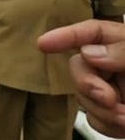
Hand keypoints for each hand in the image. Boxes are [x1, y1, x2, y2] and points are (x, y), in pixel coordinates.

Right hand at [38, 20, 124, 137]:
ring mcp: (110, 91)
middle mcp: (112, 66)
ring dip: (103, 112)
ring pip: (82, 97)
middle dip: (89, 85)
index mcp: (122, 45)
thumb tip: (89, 52)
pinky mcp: (109, 115)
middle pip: (79, 67)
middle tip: (110, 100)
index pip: (91, 33)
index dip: (66, 36)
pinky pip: (92, 119)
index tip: (43, 44)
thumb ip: (122, 52)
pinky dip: (107, 126)